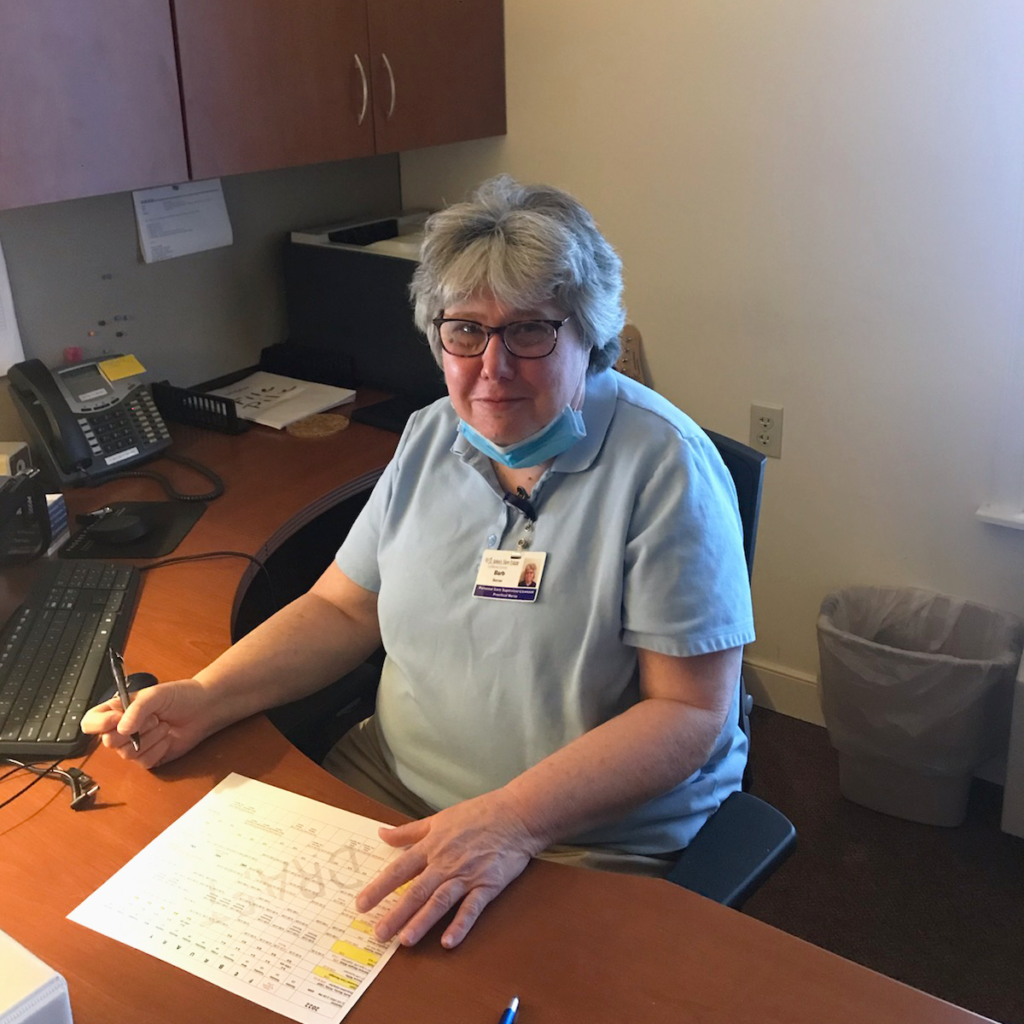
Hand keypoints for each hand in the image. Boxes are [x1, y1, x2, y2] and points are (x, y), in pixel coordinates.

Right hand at [81, 679, 214, 768]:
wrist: (203, 709)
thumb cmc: (179, 697)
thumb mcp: (156, 695)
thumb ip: (136, 709)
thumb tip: (122, 728)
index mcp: (116, 710)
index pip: (90, 722)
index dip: (100, 724)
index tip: (118, 718)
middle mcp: (121, 730)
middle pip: (108, 742)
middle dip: (136, 729)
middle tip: (154, 717)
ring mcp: (134, 746)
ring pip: (127, 753)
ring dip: (150, 738)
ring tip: (164, 725)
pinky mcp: (149, 758)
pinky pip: (144, 762)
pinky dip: (159, 749)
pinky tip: (168, 738)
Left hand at [355, 789, 543, 948]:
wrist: (516, 815)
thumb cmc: (479, 814)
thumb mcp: (439, 818)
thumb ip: (409, 831)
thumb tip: (382, 833)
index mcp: (432, 845)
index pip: (400, 869)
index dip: (380, 887)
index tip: (361, 904)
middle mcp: (445, 862)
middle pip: (417, 890)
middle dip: (396, 912)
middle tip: (379, 934)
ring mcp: (467, 874)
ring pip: (440, 900)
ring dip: (422, 920)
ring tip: (406, 940)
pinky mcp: (487, 884)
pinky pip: (472, 907)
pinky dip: (460, 924)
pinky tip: (448, 940)